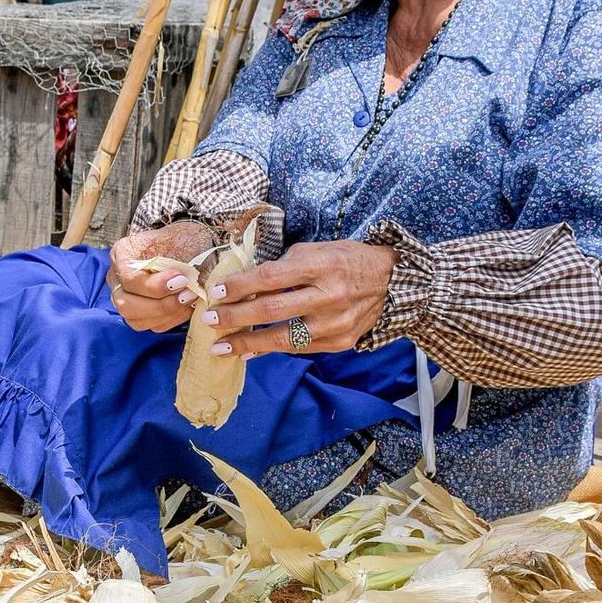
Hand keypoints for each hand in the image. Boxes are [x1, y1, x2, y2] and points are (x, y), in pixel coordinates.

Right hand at [107, 221, 216, 333]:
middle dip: (160, 305)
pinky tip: (188, 308)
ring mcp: (125, 297)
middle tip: (188, 295)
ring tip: (190, 300)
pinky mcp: (140, 313)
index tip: (183, 280)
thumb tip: (192, 283)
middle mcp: (117, 278)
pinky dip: (171, 320)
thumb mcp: (181, 238)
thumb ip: (180, 260)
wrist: (188, 242)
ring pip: (136, 319)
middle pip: (126, 304)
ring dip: (166, 315)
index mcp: (122, 253)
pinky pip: (150, 325)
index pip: (129, 279)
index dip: (156, 286)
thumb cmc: (182, 237)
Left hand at [204, 240, 395, 357]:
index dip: (241, 287)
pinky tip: (249, 352)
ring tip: (221, 347)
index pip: (272, 277)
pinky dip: (270, 351)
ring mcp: (336, 323)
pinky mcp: (340, 342)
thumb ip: (285, 266)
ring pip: (283, 338)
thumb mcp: (318, 250)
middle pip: (273, 310)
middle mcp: (330, 296)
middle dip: (235, 317)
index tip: (216, 293)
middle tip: (208, 321)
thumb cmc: (347, 260)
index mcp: (321, 265)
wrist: (392, 283)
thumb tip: (247, 285)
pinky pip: (299, 349)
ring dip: (247, 344)